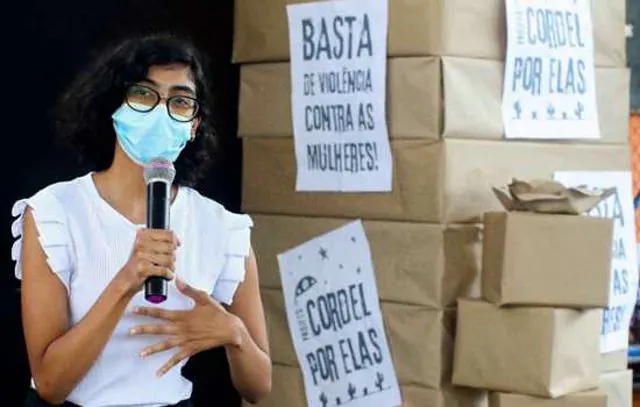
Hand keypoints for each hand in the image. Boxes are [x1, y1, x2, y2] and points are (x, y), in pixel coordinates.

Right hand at [115, 228, 179, 295]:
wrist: (125, 281)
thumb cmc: (138, 264)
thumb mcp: (146, 247)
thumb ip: (159, 241)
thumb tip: (176, 240)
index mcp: (142, 235)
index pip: (168, 234)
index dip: (175, 241)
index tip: (176, 245)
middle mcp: (141, 243)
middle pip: (170, 247)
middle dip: (173, 257)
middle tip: (168, 262)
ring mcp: (141, 256)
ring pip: (169, 259)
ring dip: (171, 267)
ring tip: (167, 269)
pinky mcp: (143, 268)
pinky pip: (164, 270)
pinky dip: (168, 275)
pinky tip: (166, 276)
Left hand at [129, 278, 243, 375]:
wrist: (229, 330)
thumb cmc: (217, 313)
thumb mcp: (204, 298)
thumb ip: (189, 290)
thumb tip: (177, 279)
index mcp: (183, 316)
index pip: (162, 313)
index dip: (147, 311)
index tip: (135, 310)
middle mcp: (182, 329)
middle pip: (160, 330)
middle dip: (144, 330)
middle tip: (130, 331)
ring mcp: (186, 341)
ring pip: (166, 345)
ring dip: (153, 349)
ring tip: (140, 354)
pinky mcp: (191, 349)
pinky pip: (177, 359)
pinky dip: (168, 366)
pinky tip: (159, 372)